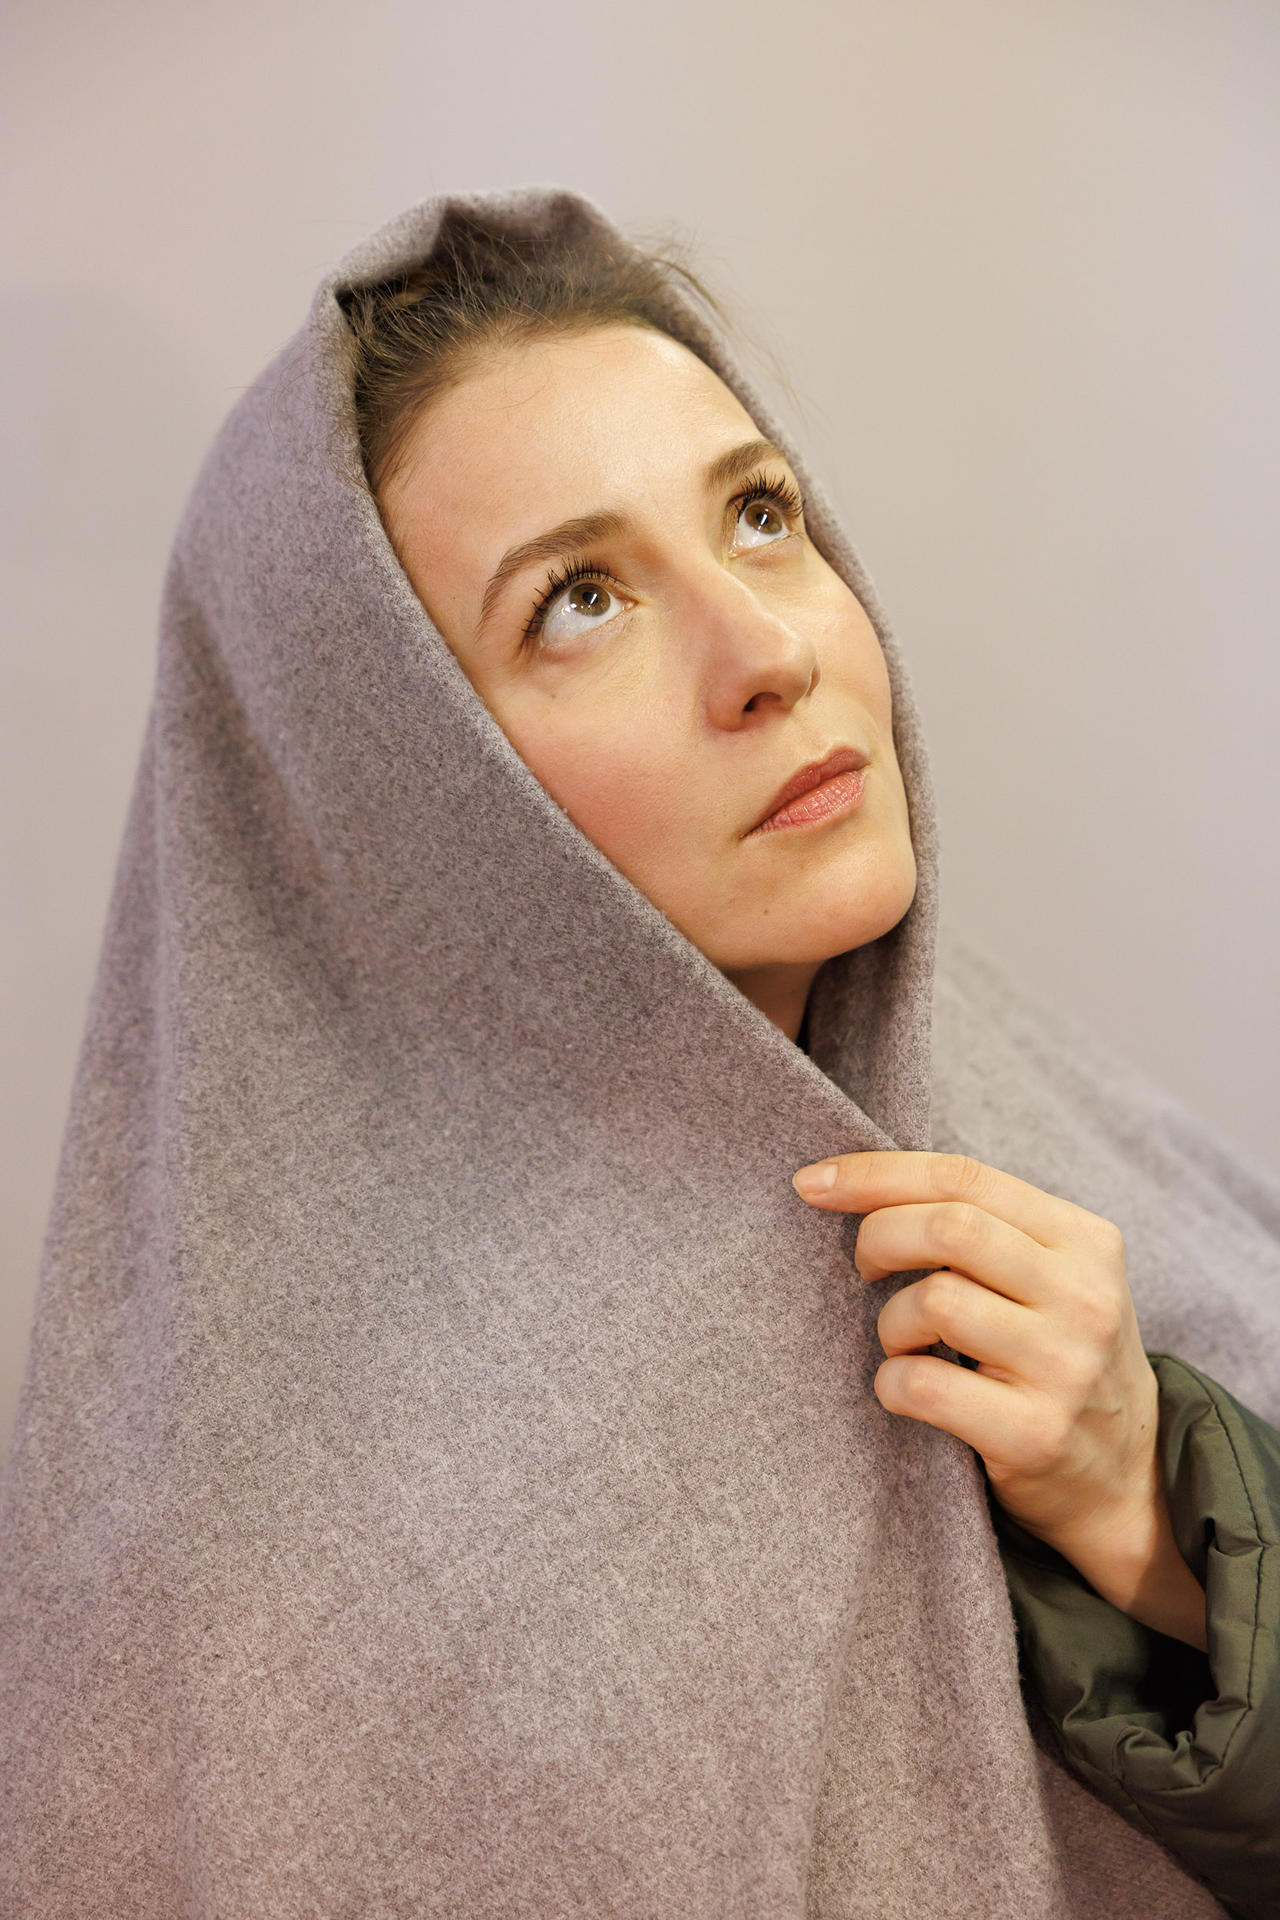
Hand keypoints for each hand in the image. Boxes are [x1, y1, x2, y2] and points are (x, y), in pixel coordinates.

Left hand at [791, 1150, 1206, 1649]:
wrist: (1129, 1477)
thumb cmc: (1058, 1356)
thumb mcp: (1051, 1277)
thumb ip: (984, 1226)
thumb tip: (857, 1181)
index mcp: (1085, 1239)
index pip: (964, 1177)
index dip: (876, 1173)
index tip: (813, 1182)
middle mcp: (1085, 1297)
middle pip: (949, 1227)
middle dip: (878, 1239)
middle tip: (864, 1269)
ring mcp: (1066, 1367)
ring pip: (934, 1302)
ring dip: (891, 1322)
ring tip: (905, 1342)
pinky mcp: (1036, 1434)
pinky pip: (924, 1385)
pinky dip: (892, 1382)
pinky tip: (906, 1389)